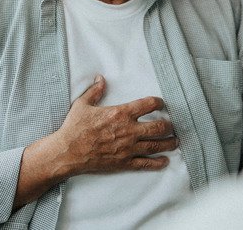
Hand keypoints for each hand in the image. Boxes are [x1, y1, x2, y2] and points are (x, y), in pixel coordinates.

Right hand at [52, 75, 178, 175]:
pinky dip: (158, 162)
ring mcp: (128, 148)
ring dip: (168, 143)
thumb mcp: (82, 105)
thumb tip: (100, 79)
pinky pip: (146, 163)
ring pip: (156, 145)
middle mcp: (129, 130)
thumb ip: (94, 91)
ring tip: (174, 141)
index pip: (148, 105)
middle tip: (171, 125)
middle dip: (168, 125)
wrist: (67, 152)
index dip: (158, 103)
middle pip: (158, 127)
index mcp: (120, 113)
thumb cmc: (74, 128)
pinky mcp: (124, 162)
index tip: (161, 104)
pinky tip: (165, 161)